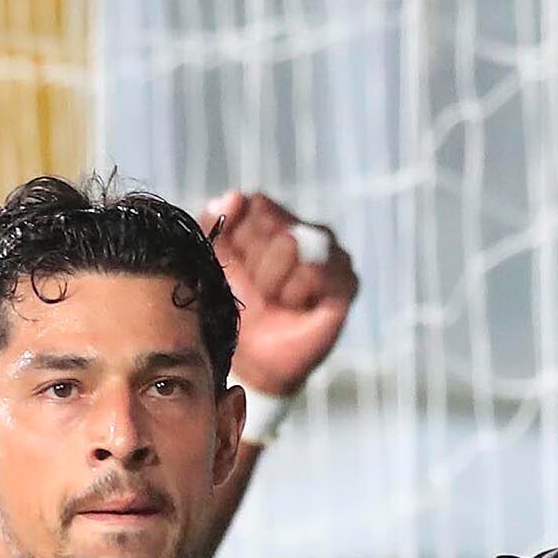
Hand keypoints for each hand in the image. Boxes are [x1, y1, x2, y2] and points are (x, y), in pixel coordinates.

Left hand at [207, 192, 356, 400]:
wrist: (251, 361)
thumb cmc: (233, 309)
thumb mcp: (211, 260)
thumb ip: (212, 222)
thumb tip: (235, 196)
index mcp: (279, 220)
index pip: (258, 205)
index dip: (240, 240)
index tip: (239, 268)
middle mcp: (311, 231)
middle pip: (273, 224)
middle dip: (255, 264)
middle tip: (260, 291)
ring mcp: (333, 255)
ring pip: (291, 243)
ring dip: (272, 281)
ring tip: (275, 300)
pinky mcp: (346, 282)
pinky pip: (311, 271)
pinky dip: (293, 293)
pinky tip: (294, 307)